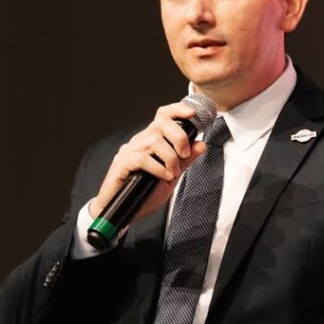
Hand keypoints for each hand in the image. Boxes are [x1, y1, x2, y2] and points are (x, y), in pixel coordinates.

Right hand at [88, 102, 207, 221]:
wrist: (123, 212)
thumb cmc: (143, 194)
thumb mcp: (171, 176)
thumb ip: (185, 161)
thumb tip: (201, 145)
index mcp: (151, 141)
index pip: (163, 116)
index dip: (177, 110)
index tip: (192, 114)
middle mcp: (139, 141)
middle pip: (161, 123)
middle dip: (179, 137)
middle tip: (185, 155)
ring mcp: (129, 151)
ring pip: (154, 141)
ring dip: (170, 157)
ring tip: (172, 173)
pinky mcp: (122, 163)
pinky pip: (142, 158)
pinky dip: (158, 168)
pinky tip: (163, 177)